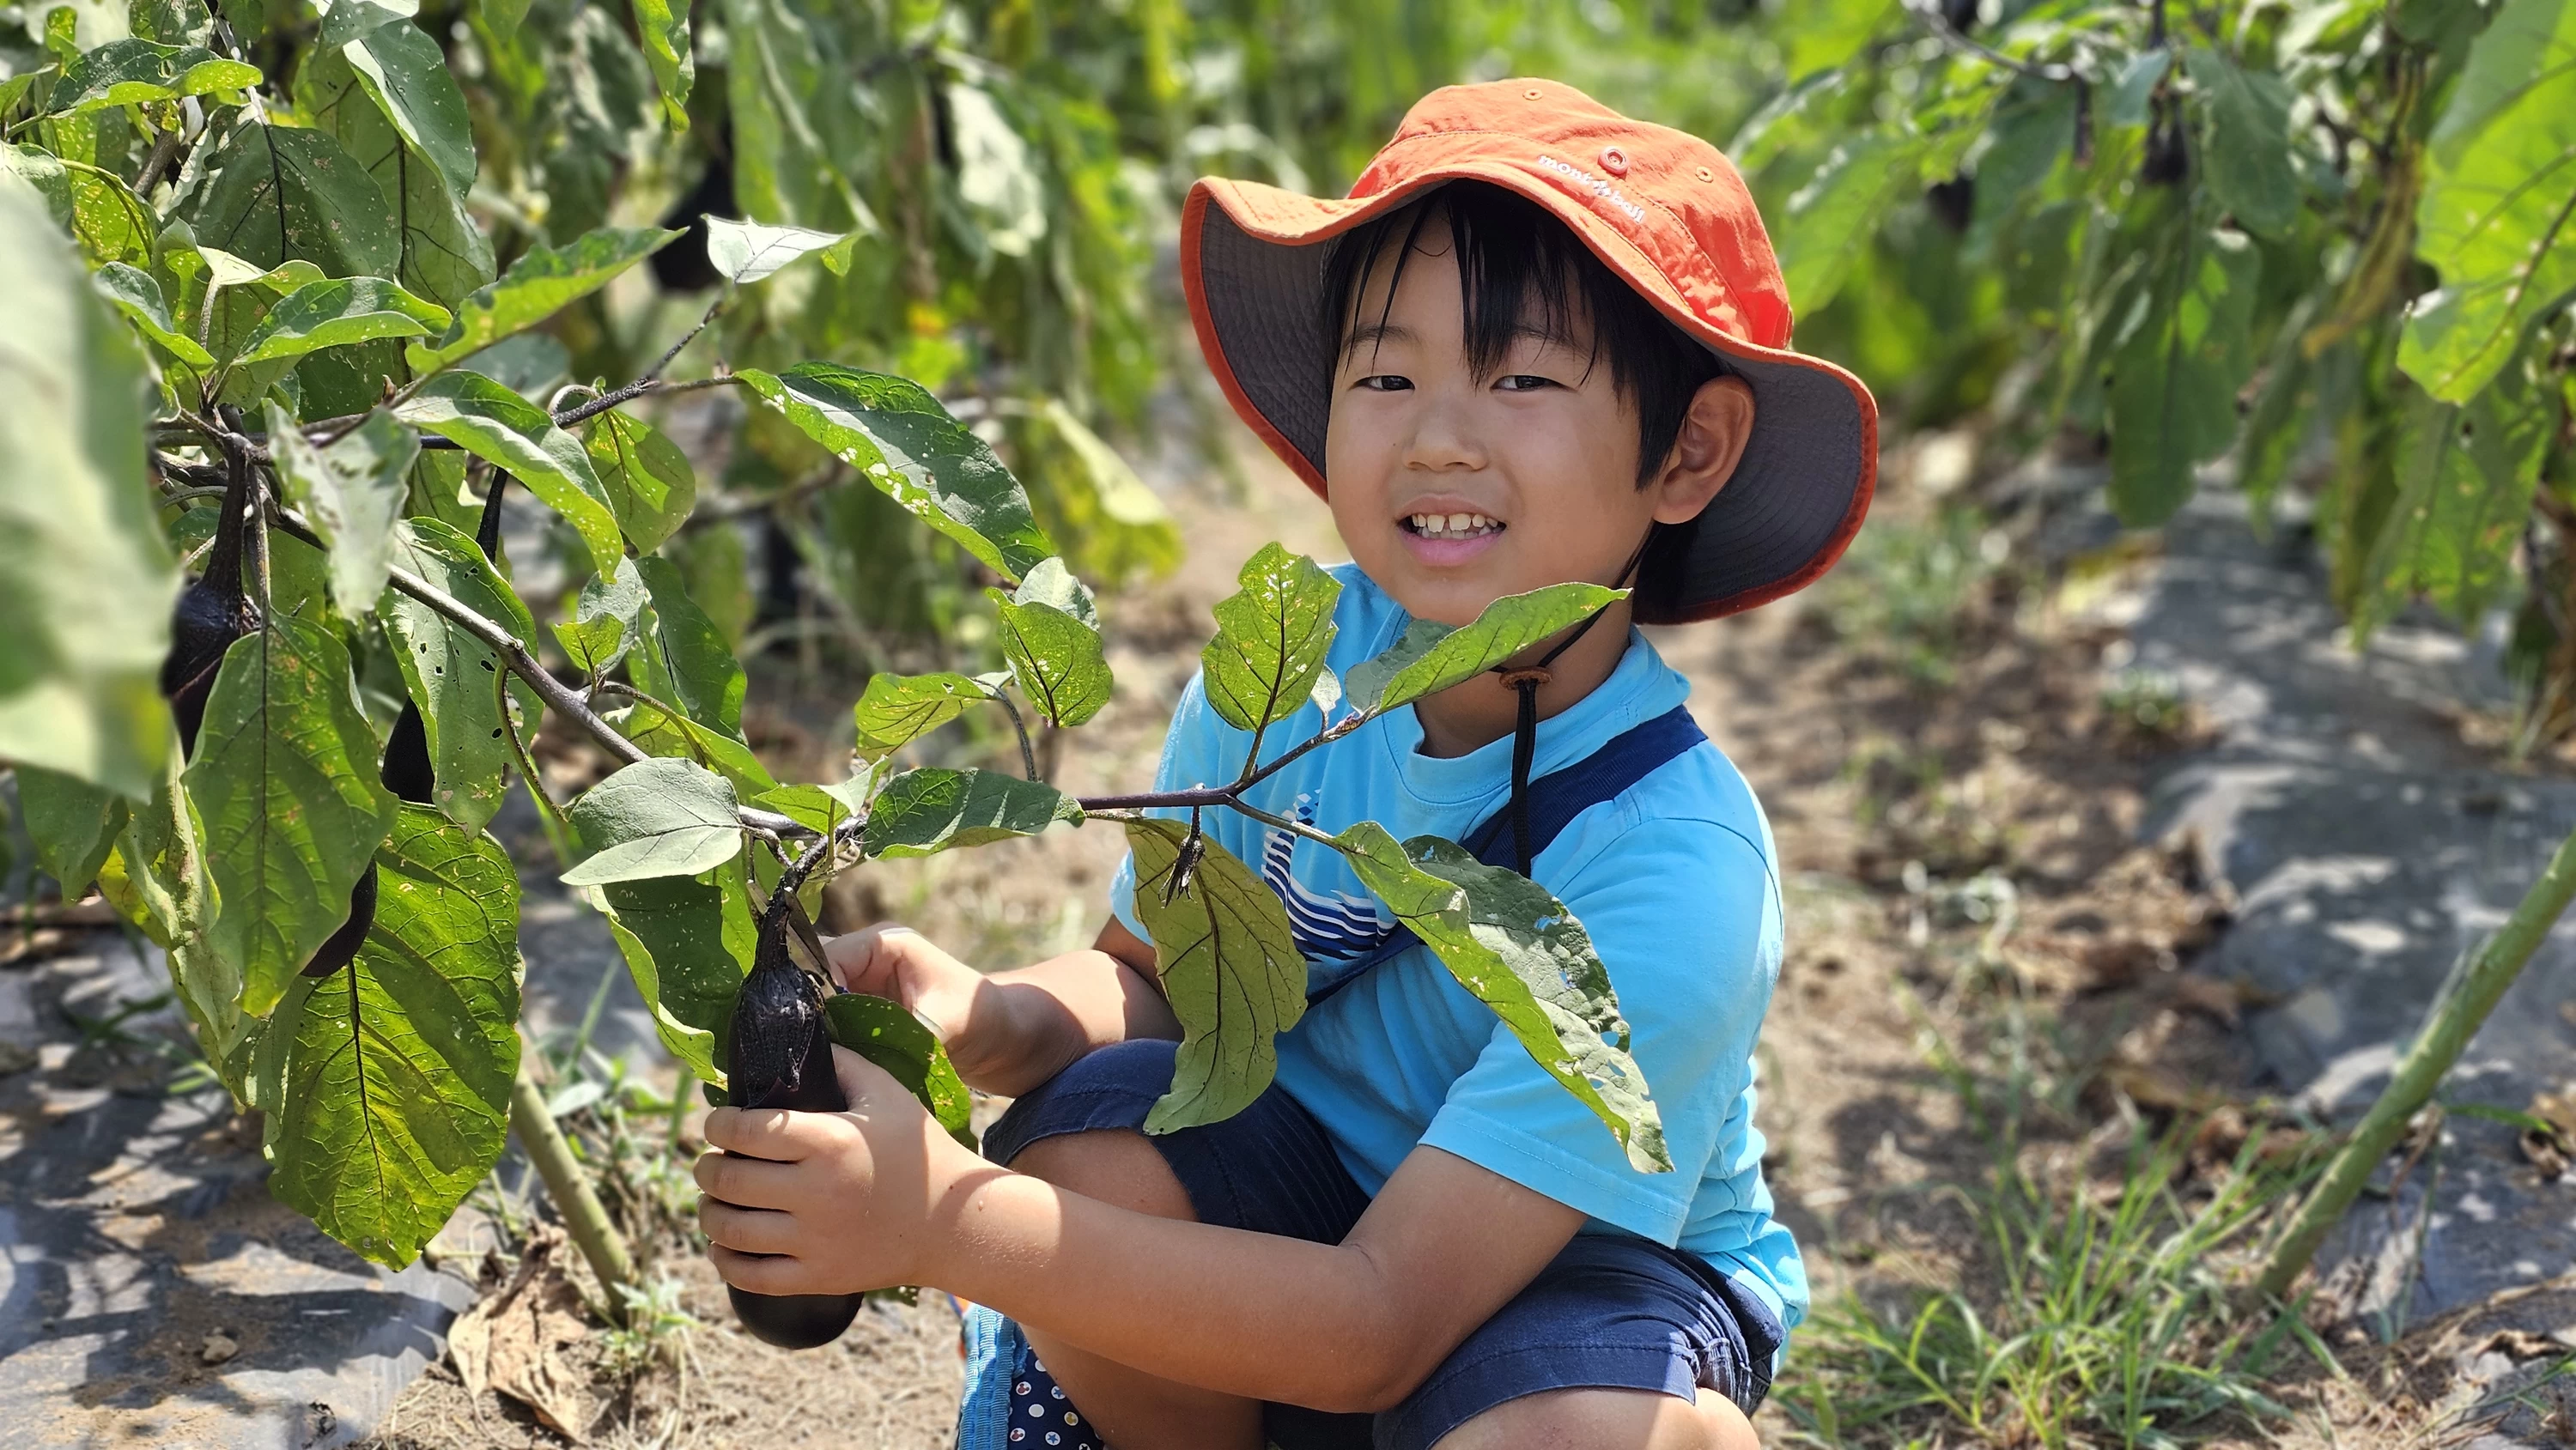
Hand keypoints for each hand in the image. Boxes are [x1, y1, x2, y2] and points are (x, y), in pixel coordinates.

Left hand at [695, 1045, 984, 1296]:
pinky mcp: (818, 1276)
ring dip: (708, 1212)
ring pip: (729, 1231)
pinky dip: (725, 1260)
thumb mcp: (887, 1095)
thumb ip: (842, 1063)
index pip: (744, 1131)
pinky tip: (724, 1245)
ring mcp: (815, 1240)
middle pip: (727, 1181)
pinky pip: (750, 1276)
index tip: (717, 1123)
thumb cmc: (918, 1153)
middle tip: (711, 1161)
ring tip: (713, 1201)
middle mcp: (816, 1192)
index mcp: (829, 1142)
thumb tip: (797, 1043)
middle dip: (706, 1167)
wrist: (953, 1223)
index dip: (717, 1124)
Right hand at [824, 923, 1014, 1082]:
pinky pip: (828, 1021)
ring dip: (813, 1029)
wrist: (1003, 1037)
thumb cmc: (982, 1019)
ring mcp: (860, 982)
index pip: (827, 958)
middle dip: (806, 1012)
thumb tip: (856, 1051)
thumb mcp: (944, 1023)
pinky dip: (824, 1041)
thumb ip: (899, 1030)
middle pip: (810, 977)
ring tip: (808, 1060)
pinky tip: (822, 1066)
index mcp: (883, 942)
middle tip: (805, 1050)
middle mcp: (865, 956)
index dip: (812, 993)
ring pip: (814, 1001)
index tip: (811, 1032)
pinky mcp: (861, 1009)